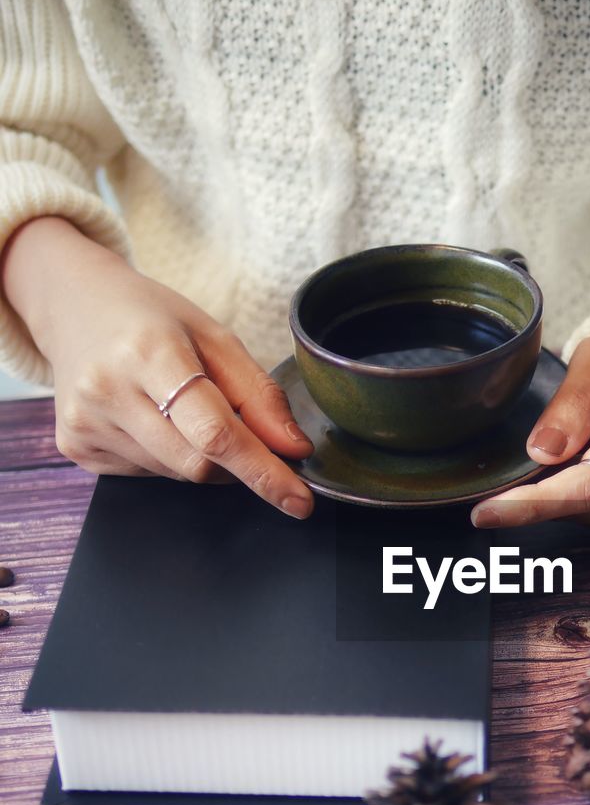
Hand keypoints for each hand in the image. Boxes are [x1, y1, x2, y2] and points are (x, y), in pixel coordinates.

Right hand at [1, 217, 314, 517]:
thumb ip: (259, 395)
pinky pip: (146, 474)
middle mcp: (108, 390)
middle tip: (239, 431)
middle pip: (198, 464)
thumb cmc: (150, 318)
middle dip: (235, 462)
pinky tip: (150, 418)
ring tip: (180, 408)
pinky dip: (167, 456)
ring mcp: (86, 423)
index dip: (263, 472)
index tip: (299, 500)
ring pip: (176, 474)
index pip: (216, 433)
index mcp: (148, 352)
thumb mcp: (214, 336)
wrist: (74, 304)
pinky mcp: (75, 446)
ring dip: (199, 456)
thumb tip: (294, 449)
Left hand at [470, 330, 589, 534]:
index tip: (486, 514)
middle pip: (578, 501)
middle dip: (543, 482)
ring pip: (583, 512)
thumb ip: (573, 400)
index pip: (588, 485)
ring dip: (565, 485)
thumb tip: (540, 452)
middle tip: (550, 436)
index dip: (534, 504)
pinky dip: (582, 495)